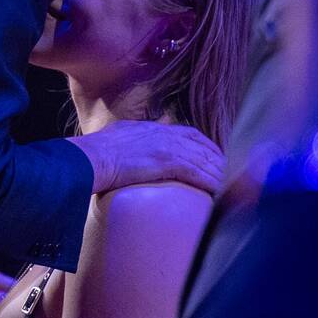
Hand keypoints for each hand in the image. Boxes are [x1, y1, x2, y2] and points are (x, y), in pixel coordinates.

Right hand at [69, 120, 224, 195]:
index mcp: (153, 128)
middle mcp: (163, 134)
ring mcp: (166, 147)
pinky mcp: (165, 162)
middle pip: (201, 145)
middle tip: (227, 173)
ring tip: (226, 185)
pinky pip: (196, 171)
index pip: (189, 134)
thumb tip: (139, 141)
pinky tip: (217, 189)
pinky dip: (209, 180)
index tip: (214, 155)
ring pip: (202, 159)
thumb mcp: (119, 135)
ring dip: (216, 173)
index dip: (206, 145)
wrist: (90, 158)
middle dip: (216, 159)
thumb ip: (134, 137)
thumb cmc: (95, 152)